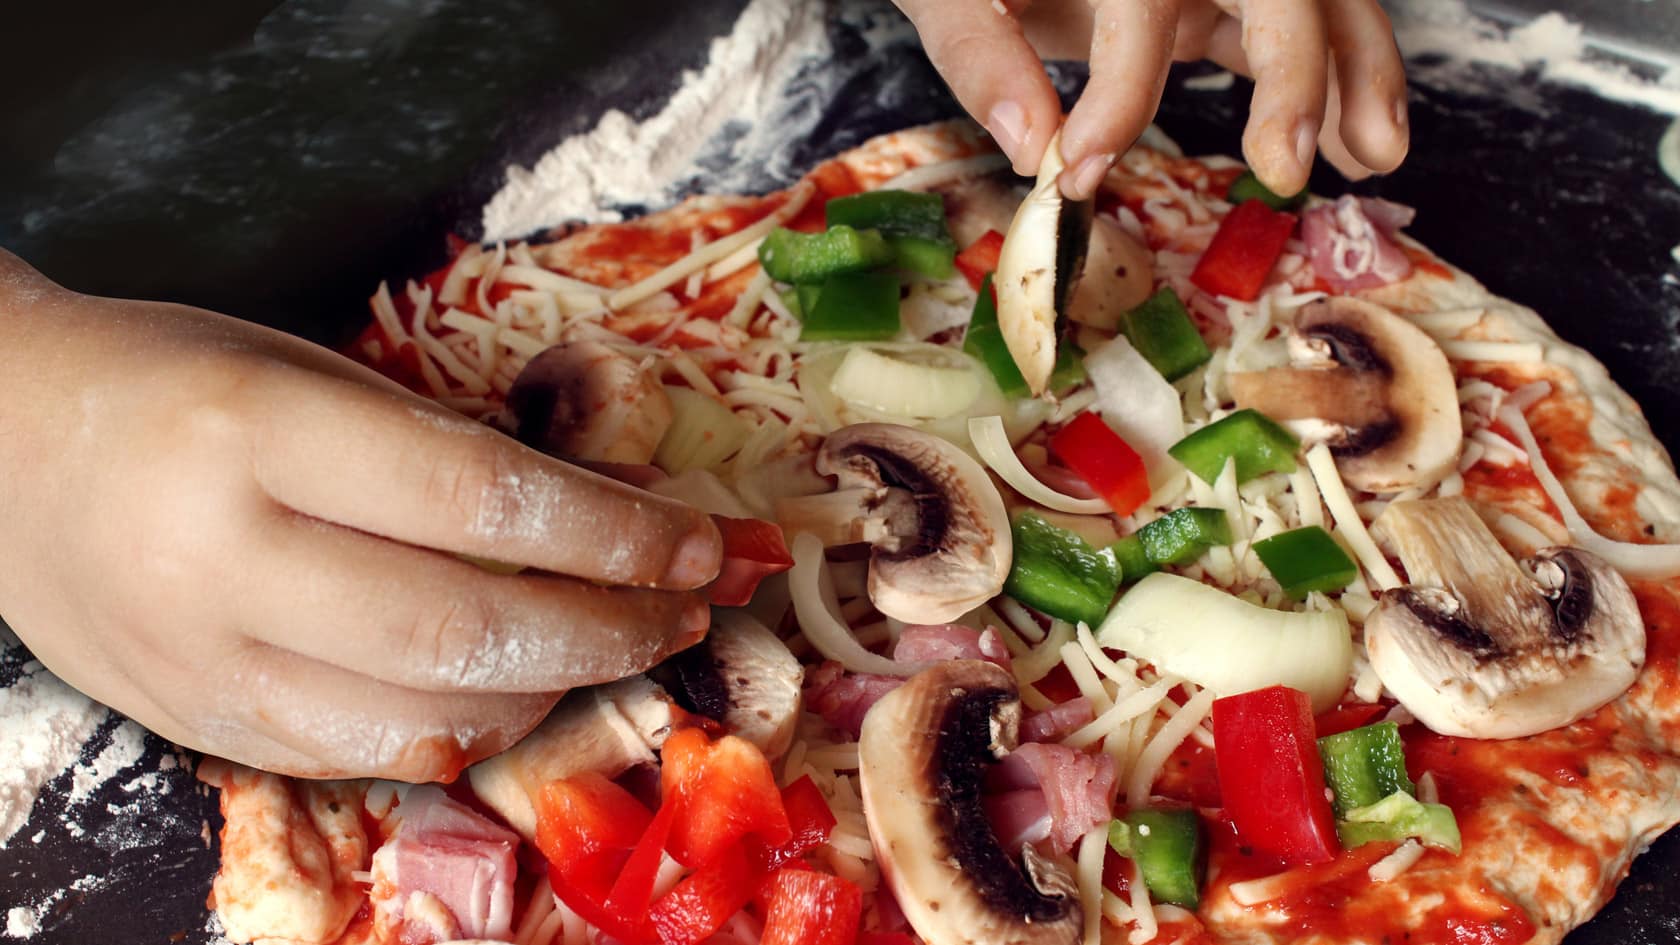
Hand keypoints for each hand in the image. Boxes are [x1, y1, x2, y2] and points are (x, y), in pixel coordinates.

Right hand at [0, 250, 719, 781]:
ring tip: (618, 644)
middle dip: (610, 626)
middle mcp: (223, 555)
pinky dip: (467, 728)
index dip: (614, 533)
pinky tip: (520, 688)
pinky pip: (365, 754)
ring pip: (427, 715)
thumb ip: (451, 449)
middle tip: (683, 607)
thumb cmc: (176, 384)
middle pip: (469, 628)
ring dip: (556, 690)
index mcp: (257, 430)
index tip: (698, 542)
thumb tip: (618, 513)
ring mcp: (204, 659)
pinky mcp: (200, 723)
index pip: (482, 500)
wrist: (0, 449)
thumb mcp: (312, 372)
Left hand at [894, 0, 1408, 198]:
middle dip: (1296, 72)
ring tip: (1375, 158)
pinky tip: (1358, 148)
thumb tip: (1031, 146)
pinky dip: (1343, 86)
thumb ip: (978, 53)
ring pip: (1323, 1)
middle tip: (1282, 167)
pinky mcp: (1226, 1)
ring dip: (1358, 74)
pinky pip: (1310, 31)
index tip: (1085, 166)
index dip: (1121, 86)